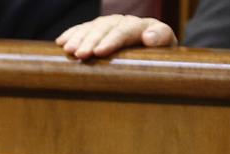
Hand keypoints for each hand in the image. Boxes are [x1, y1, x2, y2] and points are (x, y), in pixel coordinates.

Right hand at [56, 15, 175, 59]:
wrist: (161, 52)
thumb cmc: (165, 55)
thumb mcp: (169, 48)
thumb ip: (161, 39)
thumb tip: (148, 38)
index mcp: (143, 26)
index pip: (123, 31)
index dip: (111, 41)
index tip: (99, 52)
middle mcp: (125, 22)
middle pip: (104, 29)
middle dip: (90, 41)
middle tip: (78, 55)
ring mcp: (112, 24)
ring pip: (92, 28)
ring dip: (78, 38)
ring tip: (67, 50)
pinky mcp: (102, 30)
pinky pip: (84, 29)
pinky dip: (72, 34)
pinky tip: (60, 42)